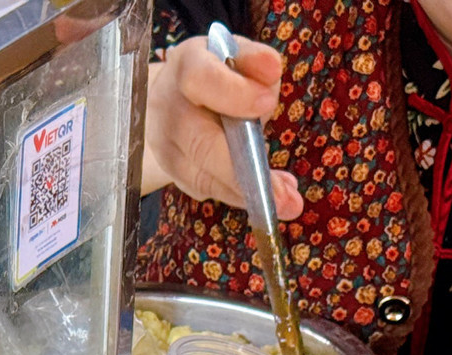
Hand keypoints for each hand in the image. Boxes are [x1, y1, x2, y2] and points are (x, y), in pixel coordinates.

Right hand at [143, 36, 302, 219]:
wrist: (176, 94)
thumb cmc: (219, 73)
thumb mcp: (239, 57)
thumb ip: (257, 62)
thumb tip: (270, 69)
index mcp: (187, 66)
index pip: (201, 80)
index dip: (233, 94)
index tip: (267, 103)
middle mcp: (167, 107)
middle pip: (200, 144)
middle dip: (243, 170)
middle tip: (283, 192)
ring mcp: (164, 144)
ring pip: (202, 176)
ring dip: (246, 192)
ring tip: (287, 202)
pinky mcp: (172, 171)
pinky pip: (205, 188)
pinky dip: (237, 195)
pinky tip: (265, 198)